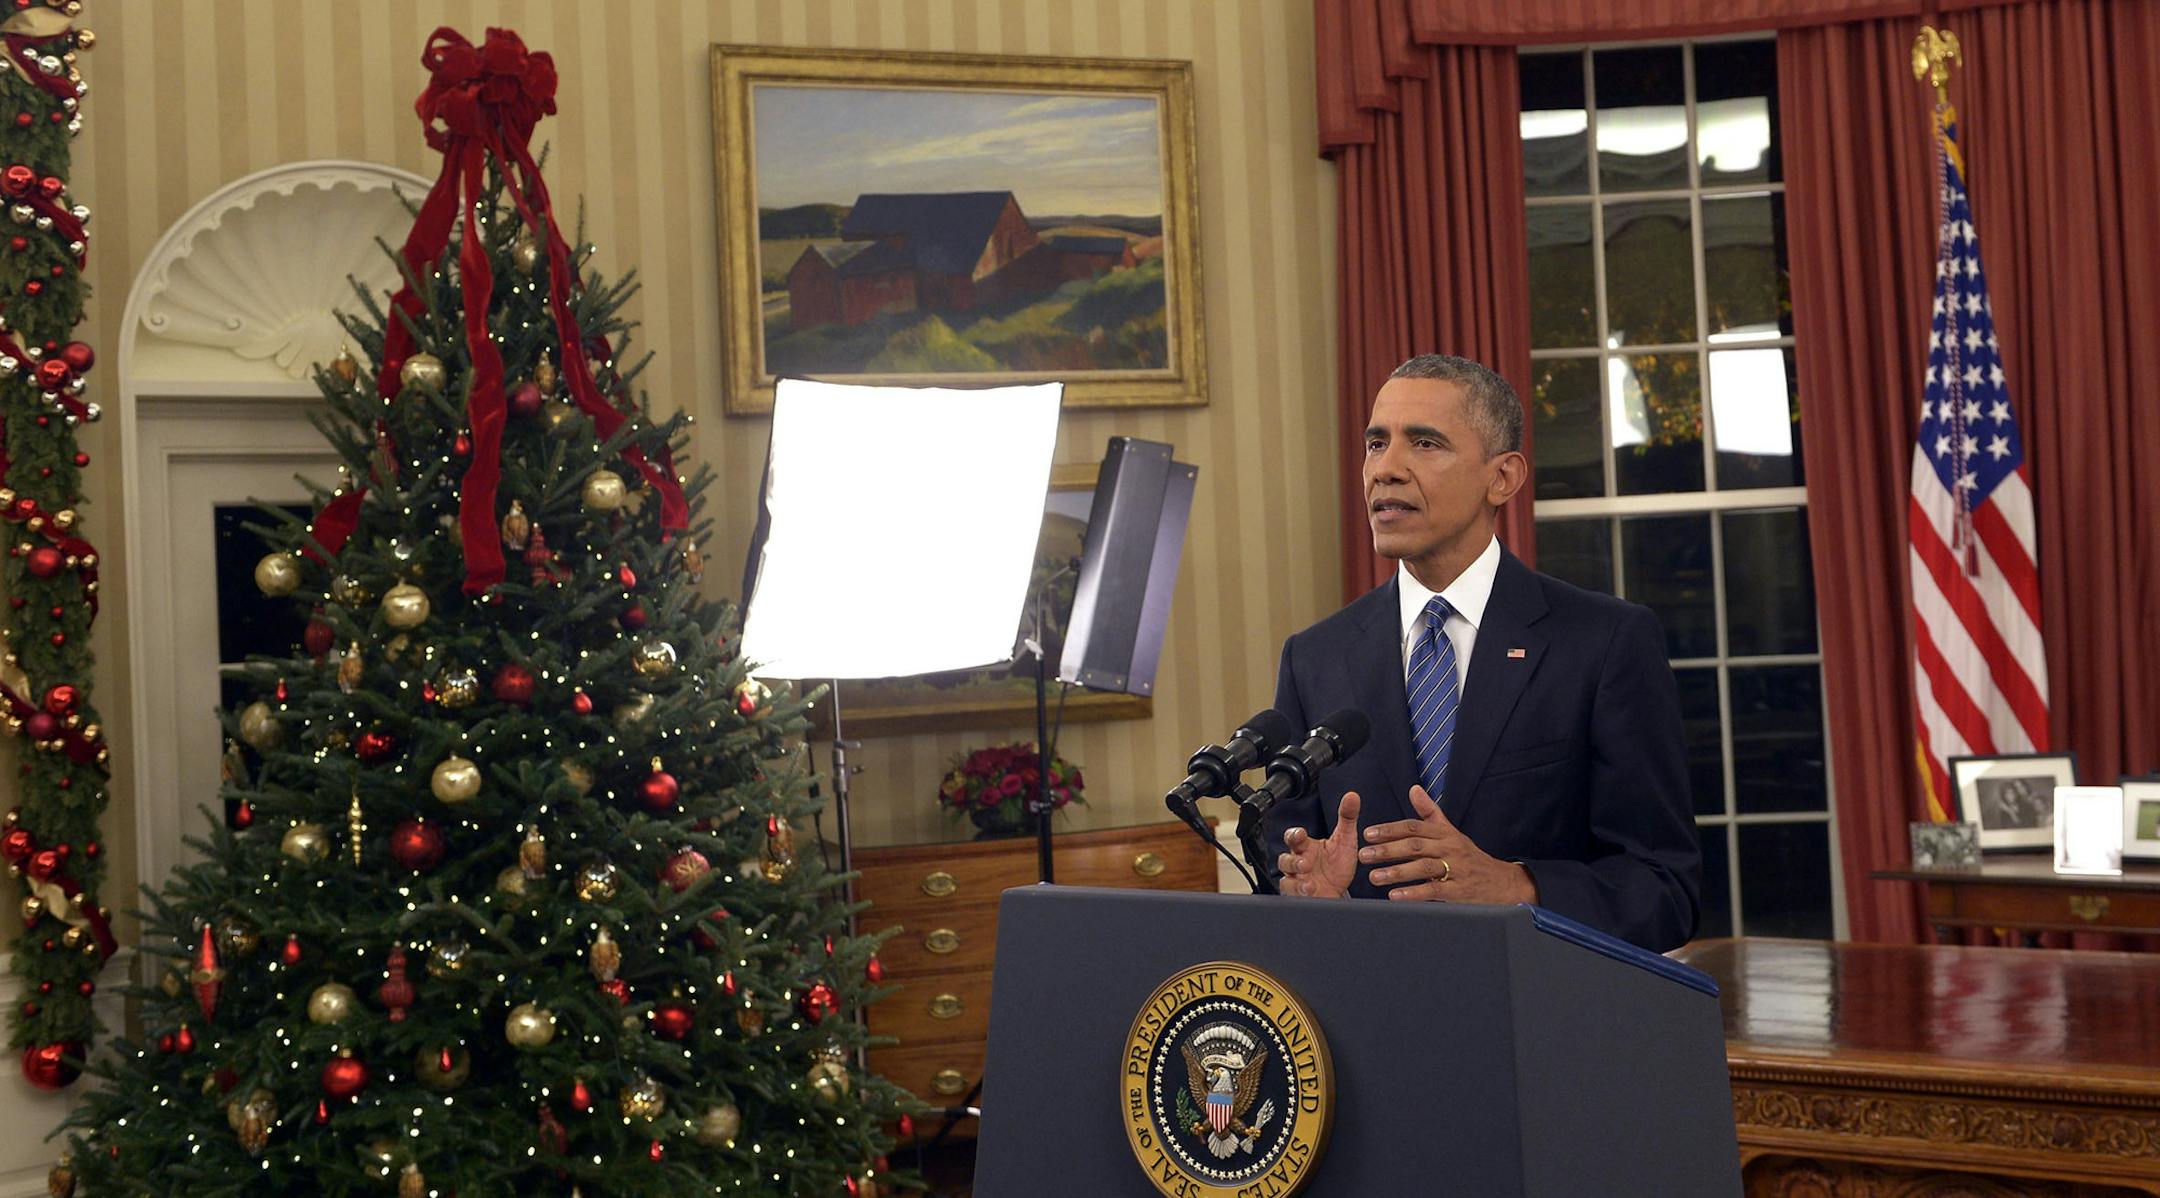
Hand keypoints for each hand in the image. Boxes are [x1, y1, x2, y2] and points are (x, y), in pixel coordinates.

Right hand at [1277, 791, 1360, 897]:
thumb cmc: (1337, 865)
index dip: (1294, 835)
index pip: (1294, 837)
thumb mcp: (1345, 839)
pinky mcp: (1299, 896)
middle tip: (1305, 863)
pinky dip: (1300, 893)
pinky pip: (1292, 894)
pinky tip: (1310, 891)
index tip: (1301, 835)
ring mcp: (1297, 880)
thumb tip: (1352, 796)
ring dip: (1296, 880)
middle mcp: (1298, 862)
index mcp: (1306, 846)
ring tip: (1309, 884)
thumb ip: (1347, 817)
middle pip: (1284, 859)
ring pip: (1286, 879)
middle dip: (1293, 861)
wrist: (1340, 890)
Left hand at [1359, 786, 1538, 903]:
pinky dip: (1414, 893)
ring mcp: (1456, 869)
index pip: (1413, 827)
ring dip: (1397, 872)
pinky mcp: (1460, 891)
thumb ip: (1430, 812)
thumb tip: (1414, 789)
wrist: (1503, 883)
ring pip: (1423, 867)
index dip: (1389, 830)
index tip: (1367, 834)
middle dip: (1387, 850)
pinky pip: (1435, 890)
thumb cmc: (1471, 858)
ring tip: (1374, 877)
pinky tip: (1395, 896)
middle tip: (1363, 855)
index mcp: (1445, 833)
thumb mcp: (1451, 832)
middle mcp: (1450, 848)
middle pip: (1415, 845)